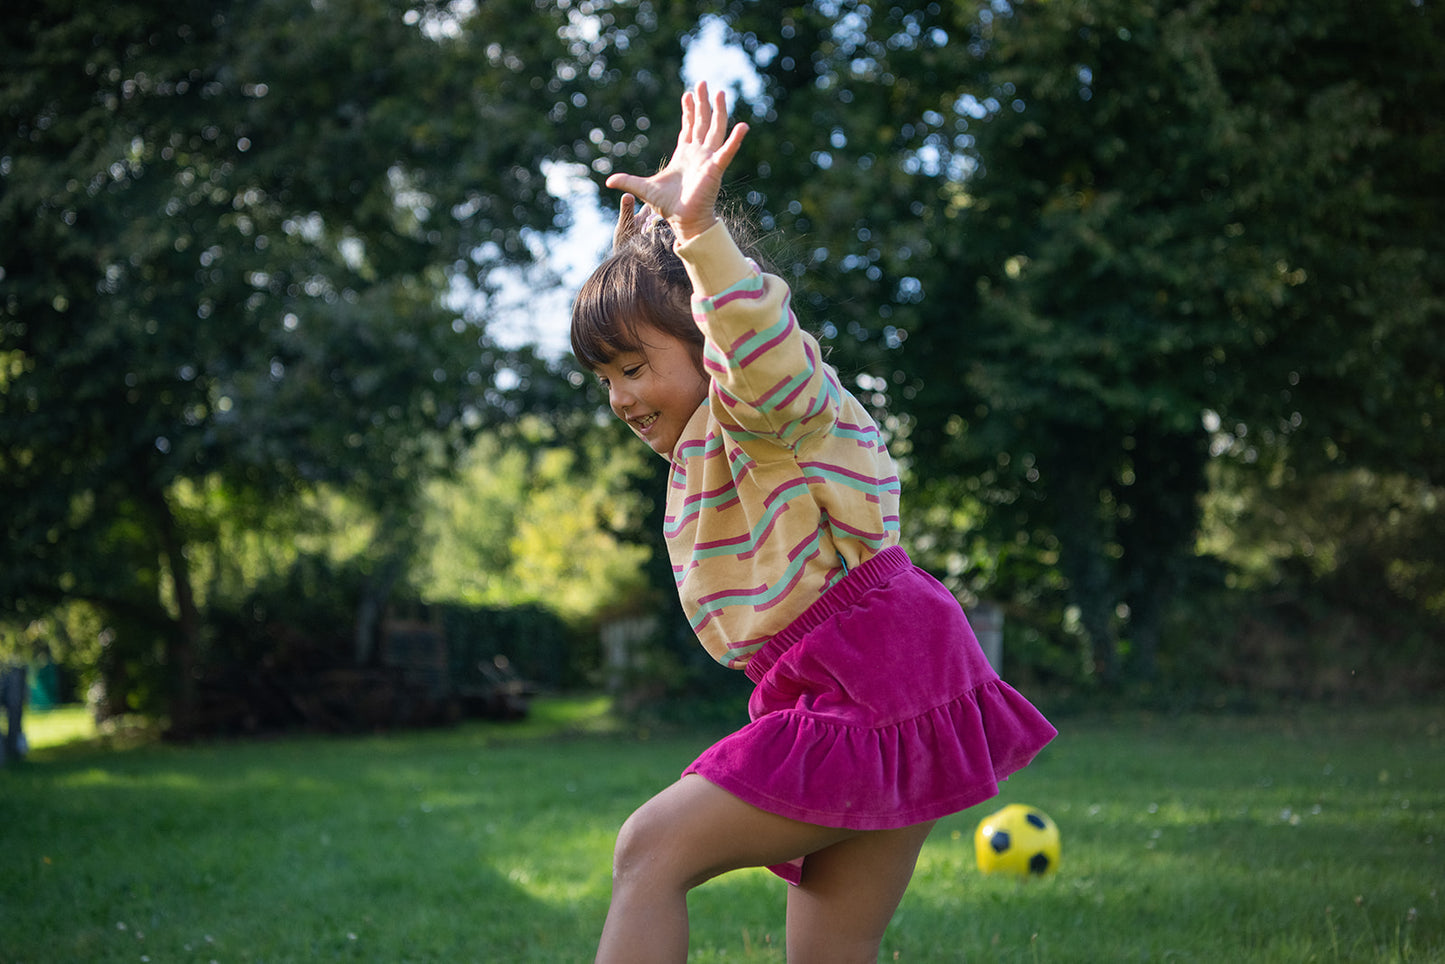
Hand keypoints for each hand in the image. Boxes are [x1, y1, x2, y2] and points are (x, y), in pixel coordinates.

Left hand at [605, 81, 748, 242]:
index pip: (688, 127)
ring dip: (719, 111)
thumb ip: (628, 181)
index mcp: (684, 155)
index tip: (688, 94)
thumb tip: (608, 181)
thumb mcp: (644, 189)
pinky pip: (727, 151)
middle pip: (702, 122)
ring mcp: (708, 159)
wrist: (683, 221)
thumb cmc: (668, 207)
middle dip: (703, 102)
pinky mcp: (715, 168)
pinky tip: (744, 126)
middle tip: (703, 83)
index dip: (689, 110)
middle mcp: (698, 153)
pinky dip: (736, 139)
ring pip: (715, 129)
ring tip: (721, 93)